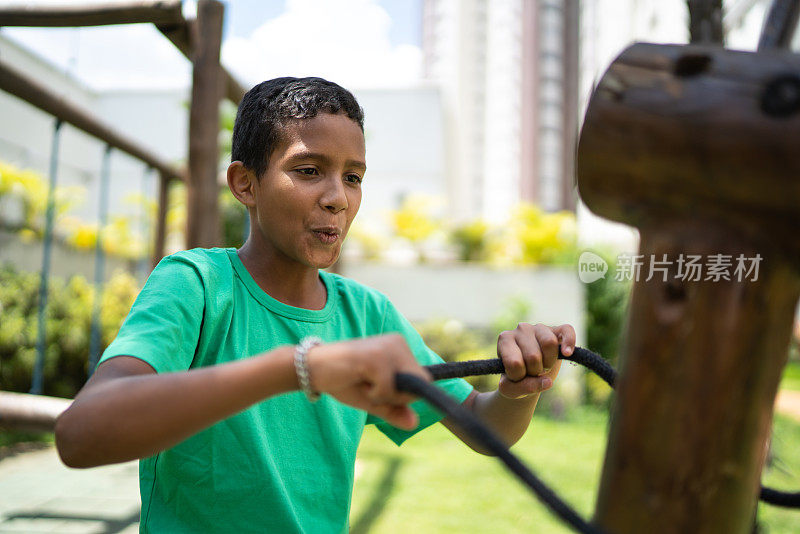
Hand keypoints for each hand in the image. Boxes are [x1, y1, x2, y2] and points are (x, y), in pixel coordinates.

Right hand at [305, 334, 429, 429]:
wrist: (312, 368)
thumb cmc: (343, 380)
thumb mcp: (373, 400)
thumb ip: (394, 410)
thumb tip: (414, 424)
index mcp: (400, 348)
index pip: (423, 380)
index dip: (405, 395)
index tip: (380, 391)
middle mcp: (398, 342)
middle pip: (420, 384)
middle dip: (397, 396)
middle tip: (371, 388)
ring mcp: (388, 347)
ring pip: (406, 388)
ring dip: (384, 395)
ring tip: (363, 382)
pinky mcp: (376, 356)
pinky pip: (388, 388)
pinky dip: (374, 394)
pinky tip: (358, 379)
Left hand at [496, 323, 575, 399]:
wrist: (527, 374)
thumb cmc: (515, 379)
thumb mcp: (511, 389)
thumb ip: (523, 388)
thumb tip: (548, 382)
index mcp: (505, 339)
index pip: (515, 363)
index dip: (519, 376)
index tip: (517, 375)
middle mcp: (521, 329)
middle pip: (534, 356)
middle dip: (535, 371)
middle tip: (531, 371)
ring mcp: (539, 327)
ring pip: (549, 343)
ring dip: (549, 362)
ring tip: (543, 364)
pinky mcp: (557, 330)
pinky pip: (567, 330)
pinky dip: (569, 342)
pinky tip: (566, 353)